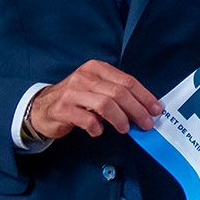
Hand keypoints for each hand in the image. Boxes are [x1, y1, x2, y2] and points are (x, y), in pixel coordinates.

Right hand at [29, 60, 162, 138]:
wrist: (43, 108)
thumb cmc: (76, 99)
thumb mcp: (96, 89)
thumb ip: (117, 94)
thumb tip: (144, 108)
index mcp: (97, 68)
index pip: (127, 81)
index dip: (145, 96)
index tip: (156, 109)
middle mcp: (85, 77)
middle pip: (119, 93)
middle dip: (137, 110)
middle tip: (146, 124)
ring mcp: (72, 92)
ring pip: (105, 104)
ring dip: (120, 119)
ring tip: (125, 128)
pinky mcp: (63, 109)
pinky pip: (86, 119)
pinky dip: (96, 127)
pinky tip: (98, 131)